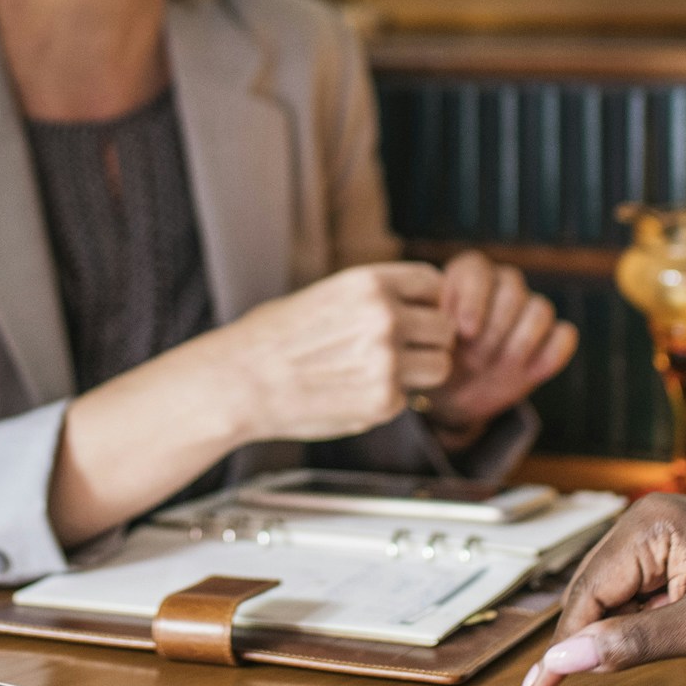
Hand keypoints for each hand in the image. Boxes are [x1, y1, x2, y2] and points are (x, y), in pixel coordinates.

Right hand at [214, 262, 454, 445]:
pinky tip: (352, 394)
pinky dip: (388, 401)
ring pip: (440, 367)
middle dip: (427, 342)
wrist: (240, 381)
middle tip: (400, 352)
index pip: (433, 283)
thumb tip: (418, 308)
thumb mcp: (328, 294)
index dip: (427, 302)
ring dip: (419, 373)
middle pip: (444, 328)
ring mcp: (388, 362)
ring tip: (380, 374)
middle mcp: (386, 318)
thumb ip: (375, 300)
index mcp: (370, 283)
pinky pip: (408, 400)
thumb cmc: (272, 338)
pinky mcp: (383, 402)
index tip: (416, 315)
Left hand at [421, 251, 576, 447]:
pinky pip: (564, 336)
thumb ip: (431, 322)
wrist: (452, 392)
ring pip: (540, 309)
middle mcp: (502, 283)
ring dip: (519, 343)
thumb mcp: (422, 340)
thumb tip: (446, 321)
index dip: (474, 300)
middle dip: (494, 330)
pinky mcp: (550, 338)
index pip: (479, 270)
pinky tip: (527, 372)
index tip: (464, 331)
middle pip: (513, 291)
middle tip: (474, 359)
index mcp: (467, 273)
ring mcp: (529, 309)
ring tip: (495, 367)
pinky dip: (549, 354)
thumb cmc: (433, 358)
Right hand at [519, 495, 685, 685]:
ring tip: (608, 666)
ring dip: (608, 632)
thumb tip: (568, 658)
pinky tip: (640, 645)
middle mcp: (647, 520)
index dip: (565, 641)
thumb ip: (633, 643)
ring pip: (608, 595)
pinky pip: (632, 593)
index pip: (589, 590)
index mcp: (651, 523)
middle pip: (591, 589)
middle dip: (579, 638)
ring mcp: (658, 535)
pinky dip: (629, 625)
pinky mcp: (669, 554)